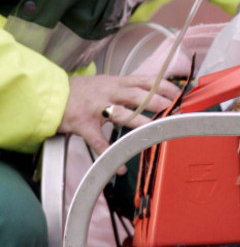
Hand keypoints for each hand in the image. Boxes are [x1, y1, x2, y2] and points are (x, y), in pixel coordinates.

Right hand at [57, 74, 179, 157]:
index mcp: (116, 82)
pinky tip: (120, 166)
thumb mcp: (106, 84)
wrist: (51, 95)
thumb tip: (153, 94)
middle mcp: (108, 92)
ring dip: (140, 123)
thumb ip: (127, 89)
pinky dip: (110, 155)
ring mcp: (95, 108)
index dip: (165, 87)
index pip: (146, 81)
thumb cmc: (81, 91)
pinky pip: (98, 142)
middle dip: (158, 103)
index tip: (181, 95)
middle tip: (175, 112)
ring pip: (122, 114)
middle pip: (138, 95)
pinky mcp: (83, 124)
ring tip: (155, 132)